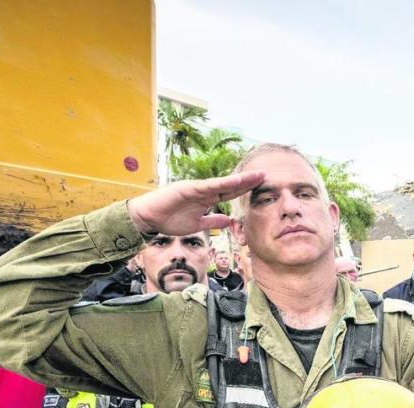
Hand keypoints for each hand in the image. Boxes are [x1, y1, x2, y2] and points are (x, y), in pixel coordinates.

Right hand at [127, 171, 264, 235]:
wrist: (148, 218)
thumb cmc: (169, 219)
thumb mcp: (197, 224)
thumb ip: (212, 221)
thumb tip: (228, 220)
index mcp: (207, 199)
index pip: (230, 193)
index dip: (246, 189)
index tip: (261, 186)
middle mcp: (204, 191)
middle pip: (230, 185)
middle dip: (248, 181)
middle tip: (265, 175)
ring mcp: (197, 188)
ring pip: (222, 183)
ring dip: (240, 180)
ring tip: (256, 176)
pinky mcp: (188, 188)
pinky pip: (208, 186)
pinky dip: (222, 183)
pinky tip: (236, 181)